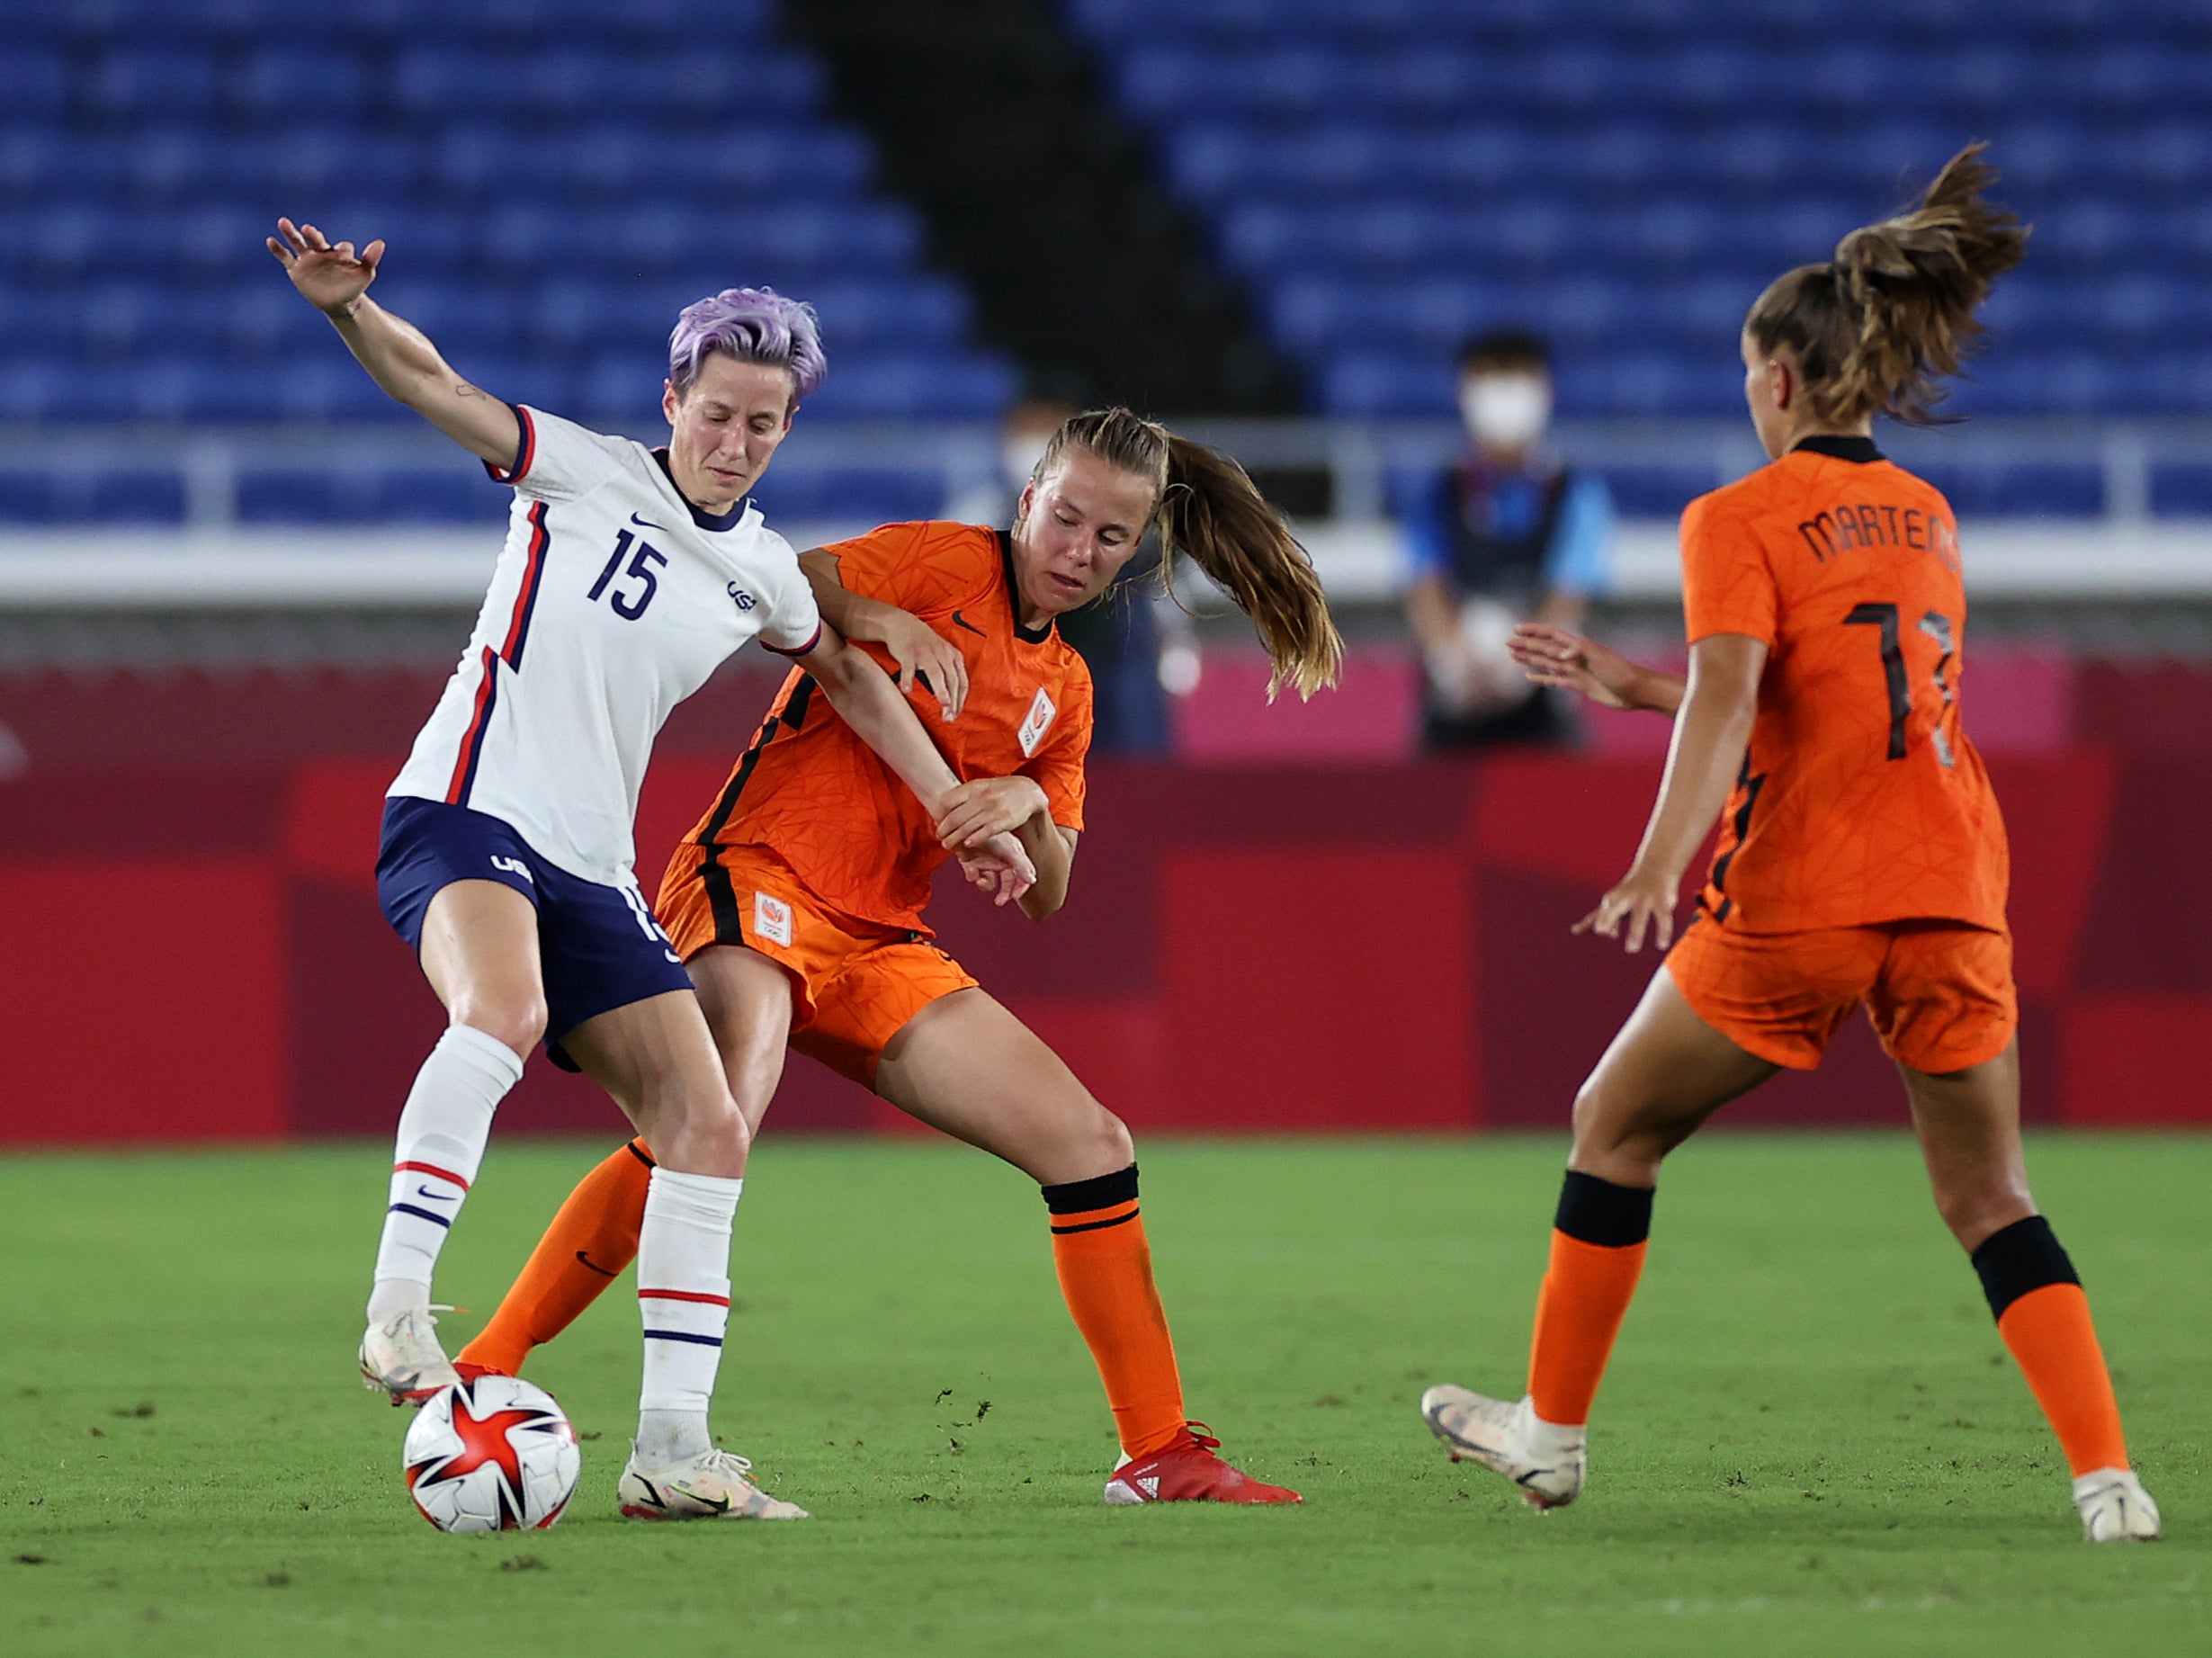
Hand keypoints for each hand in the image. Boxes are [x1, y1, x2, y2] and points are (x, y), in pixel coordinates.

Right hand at [266, 218, 383, 315]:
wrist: (341, 303)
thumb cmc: (354, 286)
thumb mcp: (365, 274)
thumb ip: (370, 259)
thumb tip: (381, 242)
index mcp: (338, 252)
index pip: (340, 247)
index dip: (342, 252)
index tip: (344, 258)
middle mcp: (321, 252)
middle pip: (315, 239)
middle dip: (313, 235)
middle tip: (309, 230)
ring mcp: (307, 260)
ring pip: (297, 243)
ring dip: (290, 233)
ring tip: (283, 222)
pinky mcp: (296, 270)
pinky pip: (285, 258)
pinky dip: (278, 250)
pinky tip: (270, 241)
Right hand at [879, 609, 968, 721]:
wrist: (902, 624)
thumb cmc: (924, 644)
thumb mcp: (943, 654)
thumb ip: (950, 672)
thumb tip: (953, 700)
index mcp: (953, 656)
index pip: (962, 681)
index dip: (961, 699)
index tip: (956, 714)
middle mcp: (942, 653)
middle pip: (951, 679)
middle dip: (952, 700)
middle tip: (949, 717)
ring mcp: (925, 652)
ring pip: (935, 673)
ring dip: (941, 689)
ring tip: (943, 704)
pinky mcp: (909, 652)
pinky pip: (909, 667)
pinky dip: (908, 679)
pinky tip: (908, 690)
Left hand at [935, 776, 1048, 850]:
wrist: (1028, 791)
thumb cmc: (1001, 790)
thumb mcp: (982, 785)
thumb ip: (965, 794)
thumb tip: (943, 805)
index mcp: (974, 788)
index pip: (948, 801)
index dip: (939, 814)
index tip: (936, 822)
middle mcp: (982, 797)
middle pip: (955, 817)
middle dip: (943, 830)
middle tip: (939, 837)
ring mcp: (993, 809)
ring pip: (967, 827)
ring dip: (954, 838)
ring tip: (947, 845)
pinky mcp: (1004, 820)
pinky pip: (985, 832)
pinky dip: (974, 839)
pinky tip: (967, 844)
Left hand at [957, 833, 1035, 906]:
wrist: (962, 821)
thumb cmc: (989, 832)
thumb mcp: (1008, 849)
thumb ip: (1021, 865)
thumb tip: (1033, 881)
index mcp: (1013, 854)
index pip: (1022, 874)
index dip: (1021, 886)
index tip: (1015, 896)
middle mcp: (1001, 858)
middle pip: (1008, 881)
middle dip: (1004, 893)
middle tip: (999, 902)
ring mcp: (985, 860)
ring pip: (990, 881)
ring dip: (986, 885)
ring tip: (980, 882)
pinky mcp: (970, 861)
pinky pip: (973, 875)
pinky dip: (971, 875)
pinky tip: (970, 868)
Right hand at [1509, 623, 1643, 710]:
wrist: (1635, 690)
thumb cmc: (1621, 671)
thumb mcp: (1601, 658)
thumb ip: (1580, 651)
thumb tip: (1559, 654)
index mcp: (1578, 646)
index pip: (1552, 635)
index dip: (1535, 631)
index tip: (1518, 629)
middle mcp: (1574, 657)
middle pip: (1545, 649)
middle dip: (1526, 645)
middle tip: (1507, 643)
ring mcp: (1575, 670)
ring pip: (1546, 663)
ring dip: (1530, 659)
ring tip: (1513, 655)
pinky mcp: (1578, 685)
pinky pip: (1554, 680)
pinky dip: (1541, 677)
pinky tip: (1529, 676)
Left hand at [1573, 865, 1681, 953]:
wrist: (1656, 866)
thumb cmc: (1631, 890)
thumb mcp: (1616, 901)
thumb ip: (1607, 917)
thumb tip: (1604, 932)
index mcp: (1613, 898)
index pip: (1603, 913)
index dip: (1603, 921)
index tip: (1603, 931)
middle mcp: (1627, 897)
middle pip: (1616, 910)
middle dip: (1610, 921)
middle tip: (1607, 935)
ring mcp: (1645, 898)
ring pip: (1640, 917)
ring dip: (1635, 933)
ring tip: (1631, 949)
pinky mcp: (1663, 901)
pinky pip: (1663, 919)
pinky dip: (1663, 933)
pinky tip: (1661, 945)